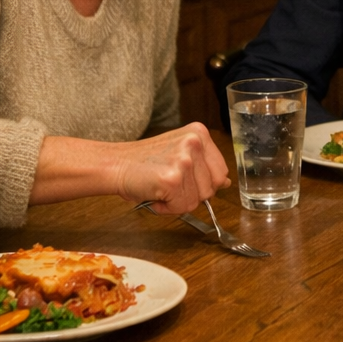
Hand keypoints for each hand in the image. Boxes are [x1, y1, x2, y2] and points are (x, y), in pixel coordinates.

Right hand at [112, 124, 229, 213]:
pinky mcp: (173, 178)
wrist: (116, 164)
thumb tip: (226, 183)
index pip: (222, 172)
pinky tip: (154, 193)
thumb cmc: (145, 163)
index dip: (203, 184)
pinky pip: (182, 207)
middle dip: (191, 194)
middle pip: (213, 188)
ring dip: (178, 201)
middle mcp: (194, 143)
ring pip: (198, 200)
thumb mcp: (180, 156)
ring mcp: (184, 160)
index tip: (184, 179)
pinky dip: (167, 208)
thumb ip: (204, 166)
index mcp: (199, 133)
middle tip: (169, 184)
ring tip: (160, 187)